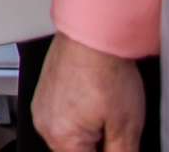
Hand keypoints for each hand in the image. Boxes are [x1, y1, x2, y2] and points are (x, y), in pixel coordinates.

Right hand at [32, 36, 147, 150]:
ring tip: (108, 111)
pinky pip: (62, 116)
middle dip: (98, 145)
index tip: (118, 143)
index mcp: (59, 137)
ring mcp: (41, 105)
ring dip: (89, 132)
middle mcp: (43, 123)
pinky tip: (96, 100)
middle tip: (117, 129)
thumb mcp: (127, 127)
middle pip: (75, 151)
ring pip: (69, 135)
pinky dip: (79, 116)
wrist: (94, 30)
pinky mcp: (45, 91)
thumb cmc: (106, 69)